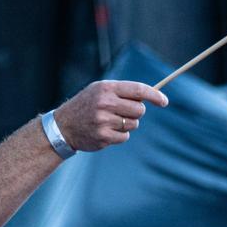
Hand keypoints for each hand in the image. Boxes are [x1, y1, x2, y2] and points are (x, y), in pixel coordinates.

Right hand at [52, 80, 167, 152]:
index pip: (138, 89)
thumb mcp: (99, 90)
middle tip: (124, 112)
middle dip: (137, 112)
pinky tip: (106, 131)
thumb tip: (150, 96)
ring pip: (133, 124)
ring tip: (111, 121)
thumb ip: (122, 91)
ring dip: (127, 124)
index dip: (155, 95)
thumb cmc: (86, 105)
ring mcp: (104, 121)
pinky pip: (125, 137)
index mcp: (106, 88)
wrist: (63, 126)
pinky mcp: (103, 137)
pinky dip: (120, 135)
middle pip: (139, 109)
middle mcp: (105, 103)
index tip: (164, 101)